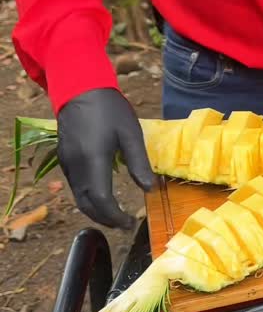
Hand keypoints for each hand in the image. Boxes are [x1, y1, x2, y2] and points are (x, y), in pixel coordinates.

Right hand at [57, 89, 155, 227]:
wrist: (79, 87)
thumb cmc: (109, 108)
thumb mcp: (130, 133)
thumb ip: (139, 163)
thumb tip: (149, 188)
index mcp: (93, 160)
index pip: (102, 201)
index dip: (116, 217)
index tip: (131, 222)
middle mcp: (75, 166)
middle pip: (87, 205)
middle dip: (106, 220)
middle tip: (125, 224)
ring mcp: (66, 163)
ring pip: (79, 198)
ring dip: (96, 211)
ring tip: (115, 215)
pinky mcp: (63, 159)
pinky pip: (75, 187)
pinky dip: (88, 199)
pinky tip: (102, 197)